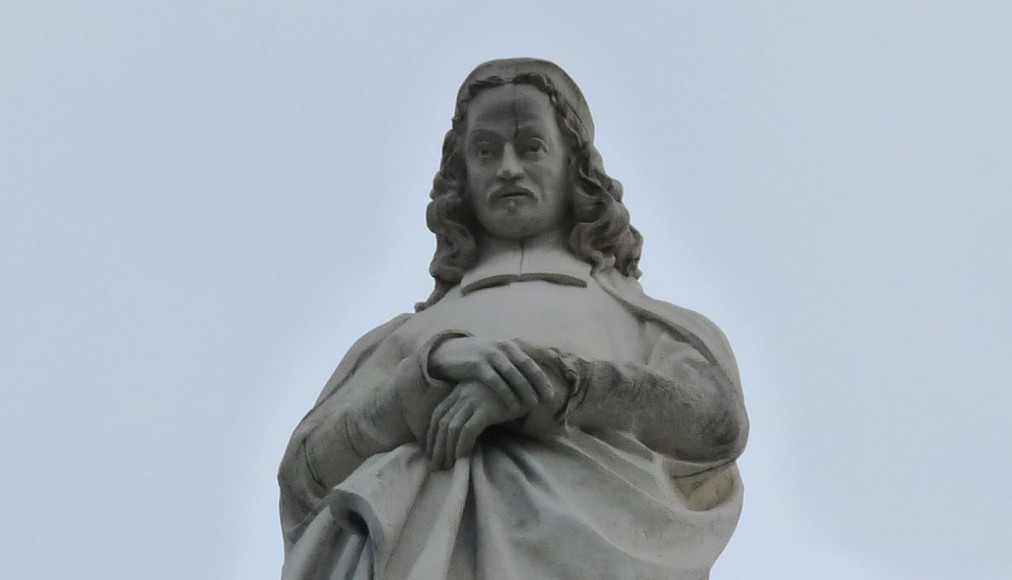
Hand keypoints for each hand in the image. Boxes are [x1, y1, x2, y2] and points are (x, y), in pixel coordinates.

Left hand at [425, 380, 523, 469]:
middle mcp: (463, 393)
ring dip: (447, 450)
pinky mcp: (486, 408)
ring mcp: (474, 400)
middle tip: (435, 465)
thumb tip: (456, 436)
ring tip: (446, 466)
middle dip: (436, 446)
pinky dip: (461, 446)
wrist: (532, 386)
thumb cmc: (509, 397)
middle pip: (441, 423)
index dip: (431, 435)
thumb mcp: (484, 400)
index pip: (437, 414)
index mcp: (459, 390)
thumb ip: (470, 411)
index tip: (429, 452)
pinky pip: (468, 431)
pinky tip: (461, 458)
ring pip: (451, 428)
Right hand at [429, 337, 554, 410]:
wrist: (449, 353)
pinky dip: (507, 394)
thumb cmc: (478, 358)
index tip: (552, 394)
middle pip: (526, 367)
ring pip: (513, 374)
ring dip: (525, 390)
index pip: (531, 362)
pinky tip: (513, 406)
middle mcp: (502, 347)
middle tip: (548, 400)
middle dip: (539, 384)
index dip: (543, 378)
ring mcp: (490, 355)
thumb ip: (514, 362)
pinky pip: (496, 382)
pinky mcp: (477, 365)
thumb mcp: (497, 355)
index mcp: (509, 346)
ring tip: (533, 405)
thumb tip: (534, 377)